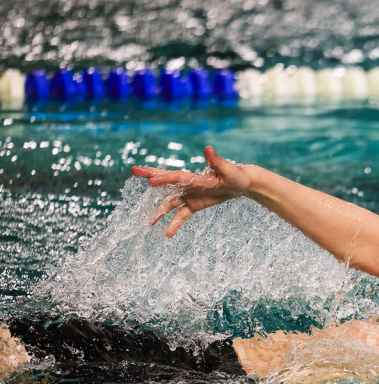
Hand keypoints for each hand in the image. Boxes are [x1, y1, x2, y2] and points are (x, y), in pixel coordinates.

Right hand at [131, 145, 252, 236]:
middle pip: (166, 183)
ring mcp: (190, 195)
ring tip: (146, 222)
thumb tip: (208, 149)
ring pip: (170, 203)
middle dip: (151, 178)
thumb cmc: (236, 174)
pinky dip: (174, 224)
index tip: (150, 181)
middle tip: (133, 172)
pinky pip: (182, 215)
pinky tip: (167, 234)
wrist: (241, 184)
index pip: (175, 177)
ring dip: (159, 212)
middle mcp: (188, 185)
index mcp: (194, 176)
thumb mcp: (228, 169)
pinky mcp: (194, 205)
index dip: (163, 179)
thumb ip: (216, 161)